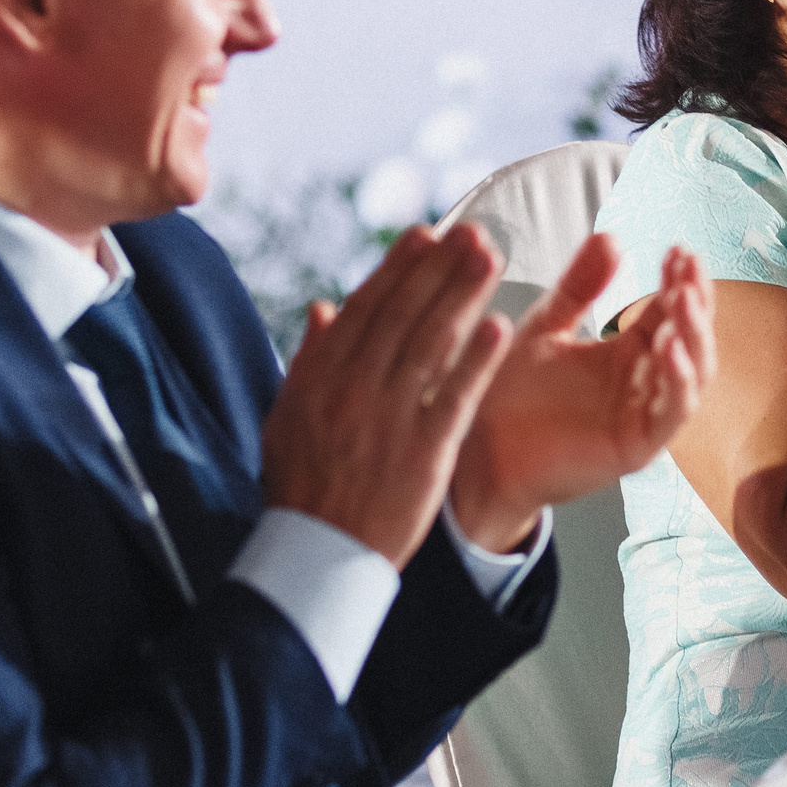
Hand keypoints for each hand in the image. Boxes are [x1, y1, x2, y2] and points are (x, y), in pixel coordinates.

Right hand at [260, 223, 512, 569]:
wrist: (317, 553)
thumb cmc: (303, 485)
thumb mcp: (287, 417)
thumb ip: (310, 359)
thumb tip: (325, 307)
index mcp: (321, 377)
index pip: (366, 309)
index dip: (398, 268)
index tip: (426, 234)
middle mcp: (354, 389)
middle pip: (402, 315)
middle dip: (439, 268)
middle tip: (473, 232)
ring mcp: (389, 419)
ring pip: (431, 345)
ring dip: (462, 296)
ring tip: (491, 259)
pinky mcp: (423, 453)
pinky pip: (454, 398)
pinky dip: (476, 362)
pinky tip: (499, 328)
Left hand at [450, 237, 715, 551]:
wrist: (477, 449)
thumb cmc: (507, 395)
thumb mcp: (546, 327)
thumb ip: (578, 287)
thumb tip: (611, 236)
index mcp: (626, 353)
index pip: (670, 311)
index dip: (679, 280)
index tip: (679, 249)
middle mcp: (643, 383)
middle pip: (691, 338)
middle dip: (695, 300)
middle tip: (688, 266)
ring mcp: (643, 416)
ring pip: (693, 374)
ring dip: (695, 335)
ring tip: (684, 298)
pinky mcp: (636, 447)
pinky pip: (672, 413)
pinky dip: (678, 380)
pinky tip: (669, 346)